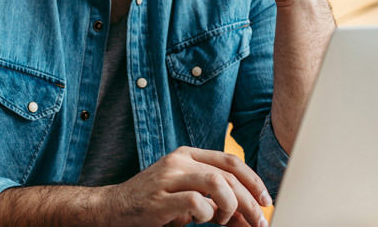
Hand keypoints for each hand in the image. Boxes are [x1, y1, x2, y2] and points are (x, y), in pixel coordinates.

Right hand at [97, 147, 270, 226]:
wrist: (112, 209)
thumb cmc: (152, 204)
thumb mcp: (188, 199)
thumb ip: (216, 203)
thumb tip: (248, 217)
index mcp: (186, 155)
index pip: (230, 161)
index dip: (254, 181)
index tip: (265, 201)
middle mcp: (178, 161)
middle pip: (228, 174)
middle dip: (249, 201)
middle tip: (258, 221)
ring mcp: (167, 178)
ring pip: (216, 183)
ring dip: (230, 205)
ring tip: (224, 220)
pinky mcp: (159, 198)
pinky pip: (196, 202)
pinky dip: (207, 214)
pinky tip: (201, 220)